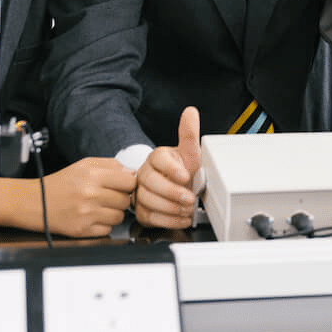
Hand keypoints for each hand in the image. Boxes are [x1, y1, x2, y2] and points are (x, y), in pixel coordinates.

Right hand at [36, 158, 136, 237]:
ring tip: (100, 207)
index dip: (129, 184)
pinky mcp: (83, 230)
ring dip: (113, 213)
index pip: (129, 182)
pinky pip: (108, 229)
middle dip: (120, 198)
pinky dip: (103, 224)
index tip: (123, 185)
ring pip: (120, 217)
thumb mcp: (84, 165)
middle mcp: (91, 195)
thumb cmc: (61, 184)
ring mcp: (87, 214)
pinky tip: (93, 217)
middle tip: (109, 196)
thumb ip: (110, 165)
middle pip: (126, 200)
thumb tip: (131, 173)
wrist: (37, 203)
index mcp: (92, 175)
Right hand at [135, 107, 201, 229]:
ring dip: (171, 208)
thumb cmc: (183, 171)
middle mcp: (145, 174)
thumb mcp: (189, 153)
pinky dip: (168, 220)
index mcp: (157, 157)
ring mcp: (140, 192)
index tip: (185, 175)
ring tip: (187, 209)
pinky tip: (181, 218)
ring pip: (149, 201)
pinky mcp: (141, 210)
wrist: (178, 190)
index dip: (171, 168)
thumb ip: (189, 134)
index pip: (158, 159)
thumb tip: (191, 111)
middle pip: (151, 183)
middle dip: (173, 192)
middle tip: (189, 198)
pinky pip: (149, 217)